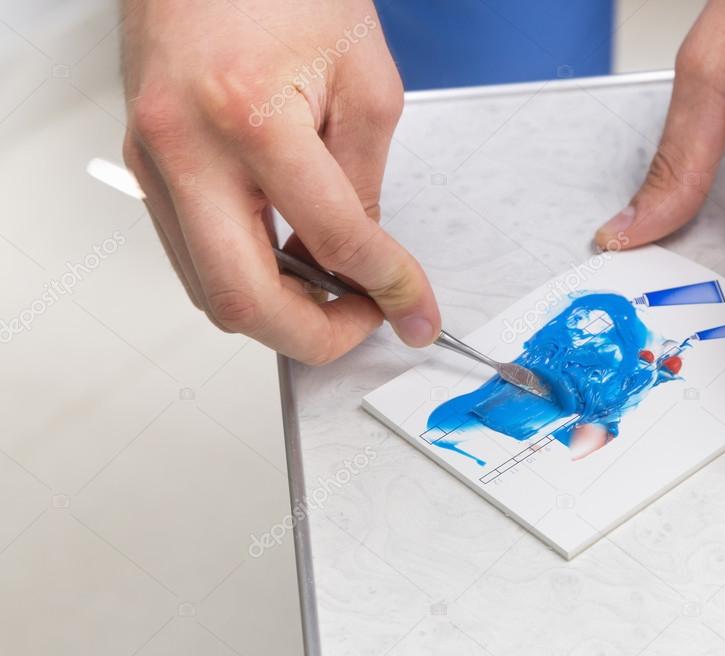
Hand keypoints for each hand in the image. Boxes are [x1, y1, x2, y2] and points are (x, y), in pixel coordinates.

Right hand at [121, 0, 439, 363]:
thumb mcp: (364, 82)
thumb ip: (364, 183)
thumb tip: (361, 259)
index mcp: (250, 116)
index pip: (332, 238)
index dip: (387, 286)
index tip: (413, 307)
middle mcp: (186, 148)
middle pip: (242, 300)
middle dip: (314, 338)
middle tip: (362, 325)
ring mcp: (153, 162)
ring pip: (208, 290)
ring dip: (278, 313)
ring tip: (332, 296)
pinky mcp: (144, 165)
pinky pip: (191, 253)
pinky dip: (245, 277)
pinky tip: (287, 264)